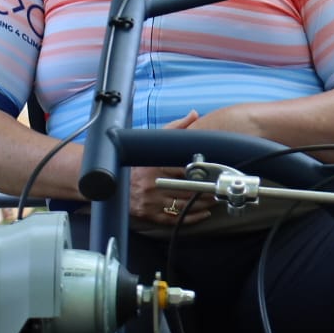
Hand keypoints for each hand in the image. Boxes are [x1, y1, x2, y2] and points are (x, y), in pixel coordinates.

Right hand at [130, 110, 215, 226]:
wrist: (113, 182)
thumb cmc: (136, 161)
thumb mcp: (153, 140)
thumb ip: (175, 127)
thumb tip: (194, 114)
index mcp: (155, 165)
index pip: (186, 169)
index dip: (204, 171)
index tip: (217, 170)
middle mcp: (153, 184)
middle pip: (188, 189)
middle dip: (207, 190)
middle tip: (220, 188)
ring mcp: (151, 200)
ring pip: (184, 205)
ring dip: (203, 204)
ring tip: (215, 200)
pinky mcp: (149, 213)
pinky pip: (174, 218)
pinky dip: (191, 218)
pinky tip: (203, 213)